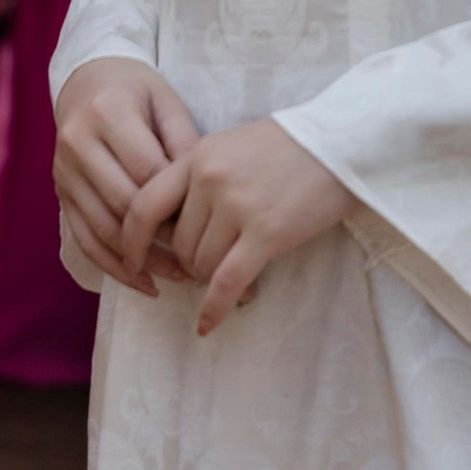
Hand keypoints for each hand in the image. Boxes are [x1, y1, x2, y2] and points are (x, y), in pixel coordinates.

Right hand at [53, 58, 200, 295]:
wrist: (87, 80)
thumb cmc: (136, 91)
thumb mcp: (166, 101)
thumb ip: (183, 141)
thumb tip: (203, 192)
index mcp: (107, 113)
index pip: (147, 171)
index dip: (179, 203)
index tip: (211, 226)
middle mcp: (78, 142)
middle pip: (123, 203)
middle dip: (164, 237)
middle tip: (202, 259)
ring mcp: (64, 170)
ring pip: (102, 228)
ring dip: (142, 259)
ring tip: (180, 277)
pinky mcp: (60, 191)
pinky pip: (83, 238)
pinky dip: (113, 266)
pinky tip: (144, 282)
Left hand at [121, 118, 350, 336]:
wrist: (338, 144)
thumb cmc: (285, 147)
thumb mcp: (228, 147)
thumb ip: (198, 177)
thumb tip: (174, 223)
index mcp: (195, 157)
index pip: (144, 204)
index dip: (132, 239)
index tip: (133, 259)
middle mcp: (208, 180)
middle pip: (178, 243)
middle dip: (188, 264)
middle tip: (209, 268)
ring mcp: (236, 206)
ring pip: (201, 264)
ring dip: (210, 280)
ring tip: (232, 278)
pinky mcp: (266, 232)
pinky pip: (228, 281)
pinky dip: (215, 308)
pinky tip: (207, 326)